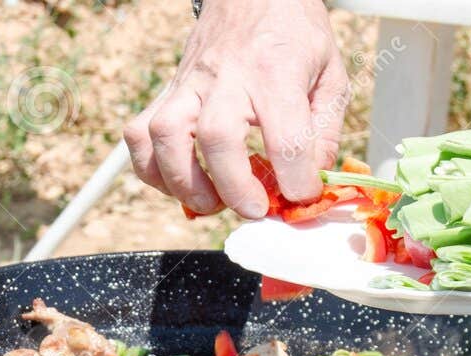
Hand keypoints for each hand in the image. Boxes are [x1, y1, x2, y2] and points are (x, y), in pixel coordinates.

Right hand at [124, 0, 347, 217]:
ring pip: (165, 137)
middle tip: (256, 208)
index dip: (297, 181)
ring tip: (212, 203)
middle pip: (216, 137)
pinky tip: (180, 182)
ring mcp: (190, 83)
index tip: (302, 194)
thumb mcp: (330, 75)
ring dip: (184, 183)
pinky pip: (140, 135)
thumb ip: (324, 133)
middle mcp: (227, 77)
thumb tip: (310, 183)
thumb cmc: (293, 33)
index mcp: (276, 71)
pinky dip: (152, 170)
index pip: (286, 138)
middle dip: (235, 188)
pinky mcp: (169, 91)